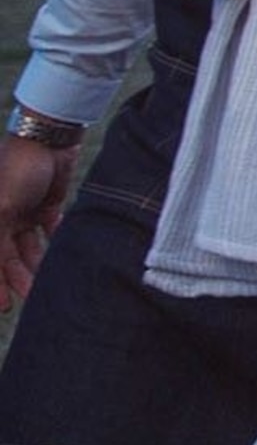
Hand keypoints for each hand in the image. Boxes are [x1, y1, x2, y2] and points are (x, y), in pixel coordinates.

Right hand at [0, 135, 77, 310]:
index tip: (5, 307)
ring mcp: (23, 210)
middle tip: (30, 300)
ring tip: (48, 286)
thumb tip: (0, 269)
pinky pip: (50, 228)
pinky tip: (62, 258)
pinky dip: (55, 241)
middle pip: (8, 256)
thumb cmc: (17, 170)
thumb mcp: (2, 209)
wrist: (49, 136)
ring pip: (29, 247)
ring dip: (37, 265)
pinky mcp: (46, 202)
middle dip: (18, 278)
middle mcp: (1, 217)